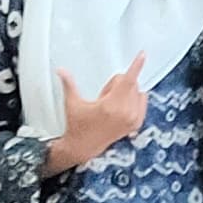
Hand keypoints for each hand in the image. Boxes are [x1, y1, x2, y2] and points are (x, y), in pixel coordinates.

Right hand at [46, 55, 150, 173]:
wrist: (83, 147)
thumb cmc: (77, 126)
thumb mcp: (72, 103)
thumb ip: (68, 84)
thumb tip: (60, 70)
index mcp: (111, 106)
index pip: (127, 80)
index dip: (135, 66)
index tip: (143, 54)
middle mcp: (125, 112)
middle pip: (129, 83)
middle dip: (116, 85)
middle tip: (103, 97)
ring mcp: (133, 119)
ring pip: (137, 91)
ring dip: (126, 92)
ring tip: (110, 105)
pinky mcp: (137, 124)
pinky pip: (142, 100)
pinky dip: (134, 99)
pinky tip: (120, 108)